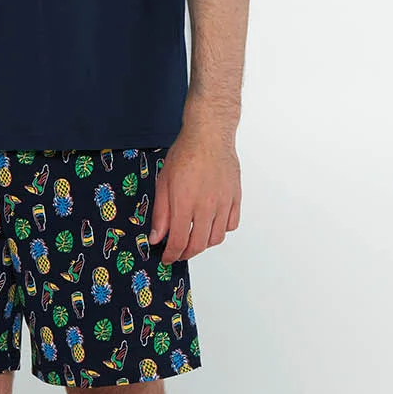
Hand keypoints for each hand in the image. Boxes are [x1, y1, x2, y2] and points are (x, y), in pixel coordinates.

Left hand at [150, 120, 240, 263]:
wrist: (209, 136)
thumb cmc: (185, 154)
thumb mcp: (163, 182)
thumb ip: (160, 213)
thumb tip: (157, 237)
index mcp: (185, 203)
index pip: (178, 241)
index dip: (171, 254)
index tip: (167, 257)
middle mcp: (207, 206)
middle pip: (198, 245)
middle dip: (186, 254)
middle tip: (178, 252)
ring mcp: (224, 203)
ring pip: (216, 238)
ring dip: (204, 244)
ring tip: (194, 239)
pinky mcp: (235, 198)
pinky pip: (232, 224)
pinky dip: (222, 230)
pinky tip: (212, 225)